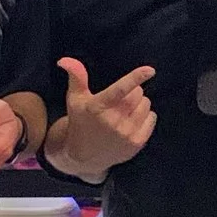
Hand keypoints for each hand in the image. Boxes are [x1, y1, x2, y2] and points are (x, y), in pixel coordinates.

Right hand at [49, 58, 155, 181]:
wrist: (84, 157)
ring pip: (146, 105)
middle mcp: (113, 121)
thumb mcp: (75, 99)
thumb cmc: (80, 122)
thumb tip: (65, 59)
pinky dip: (146, 116)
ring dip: (140, 103)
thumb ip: (76, 77)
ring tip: (126, 110)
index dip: (135, 78)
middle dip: (133, 91)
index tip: (150, 70)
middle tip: (122, 98)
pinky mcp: (136, 143)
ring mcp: (126, 134)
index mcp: (98, 107)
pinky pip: (152, 118)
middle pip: (137, 94)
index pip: (120, 90)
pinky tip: (133, 120)